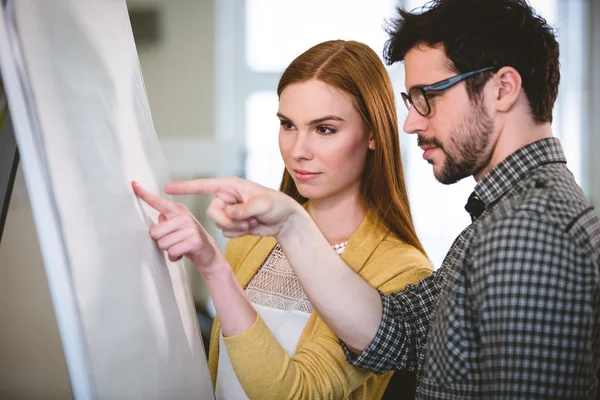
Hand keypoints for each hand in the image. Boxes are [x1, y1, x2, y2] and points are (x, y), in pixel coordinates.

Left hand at [132, 181, 222, 275]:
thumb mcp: (176, 226)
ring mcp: (191, 228)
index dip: (144, 194)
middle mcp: (184, 217)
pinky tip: (181, 254)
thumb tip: (156, 217)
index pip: (158, 202)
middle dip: (160, 241)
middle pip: (155, 232)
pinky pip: (173, 252)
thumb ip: (165, 220)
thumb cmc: (189, 239)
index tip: (133, 184)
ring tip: (178, 247)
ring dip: (168, 250)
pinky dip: (174, 257)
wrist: (208, 253)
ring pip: (163, 244)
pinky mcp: (195, 241)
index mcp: (178, 210)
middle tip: (172, 241)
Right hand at [164, 176, 304, 239]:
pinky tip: (251, 228)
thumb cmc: (276, 205)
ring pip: (218, 224)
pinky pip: (226, 233)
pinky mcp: (232, 224)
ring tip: (252, 223)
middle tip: (246, 222)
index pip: (203, 185)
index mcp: (230, 186)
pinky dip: (239, 233)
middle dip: (227, 221)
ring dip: (236, 228)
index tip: (167, 188)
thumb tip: (226, 214)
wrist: (285, 219)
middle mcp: (226, 198)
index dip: (185, 187)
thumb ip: (242, 209)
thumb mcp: (261, 205)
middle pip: (212, 212)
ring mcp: (228, 211)